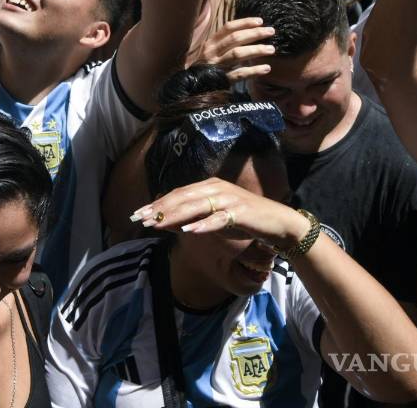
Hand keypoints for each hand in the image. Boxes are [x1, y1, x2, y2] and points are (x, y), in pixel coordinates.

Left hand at [130, 177, 310, 251]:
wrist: (277, 223)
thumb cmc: (244, 220)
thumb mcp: (214, 218)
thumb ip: (191, 218)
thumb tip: (165, 222)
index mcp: (209, 186)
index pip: (178, 194)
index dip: (158, 204)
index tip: (139, 214)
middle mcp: (217, 188)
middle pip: (183, 197)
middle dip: (160, 209)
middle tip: (141, 219)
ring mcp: (229, 199)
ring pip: (197, 206)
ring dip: (176, 216)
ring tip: (158, 224)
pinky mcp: (241, 212)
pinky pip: (219, 218)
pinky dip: (204, 224)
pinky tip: (190, 231)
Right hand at [200, 17, 275, 79]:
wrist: (192, 86)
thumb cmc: (206, 66)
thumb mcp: (212, 50)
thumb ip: (225, 42)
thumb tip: (248, 32)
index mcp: (211, 43)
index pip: (228, 28)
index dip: (245, 23)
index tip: (260, 21)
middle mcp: (213, 52)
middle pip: (235, 39)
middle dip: (255, 34)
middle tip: (271, 31)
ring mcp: (217, 66)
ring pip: (237, 54)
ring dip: (256, 50)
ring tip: (271, 49)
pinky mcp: (221, 79)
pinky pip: (239, 74)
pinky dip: (253, 71)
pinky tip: (266, 68)